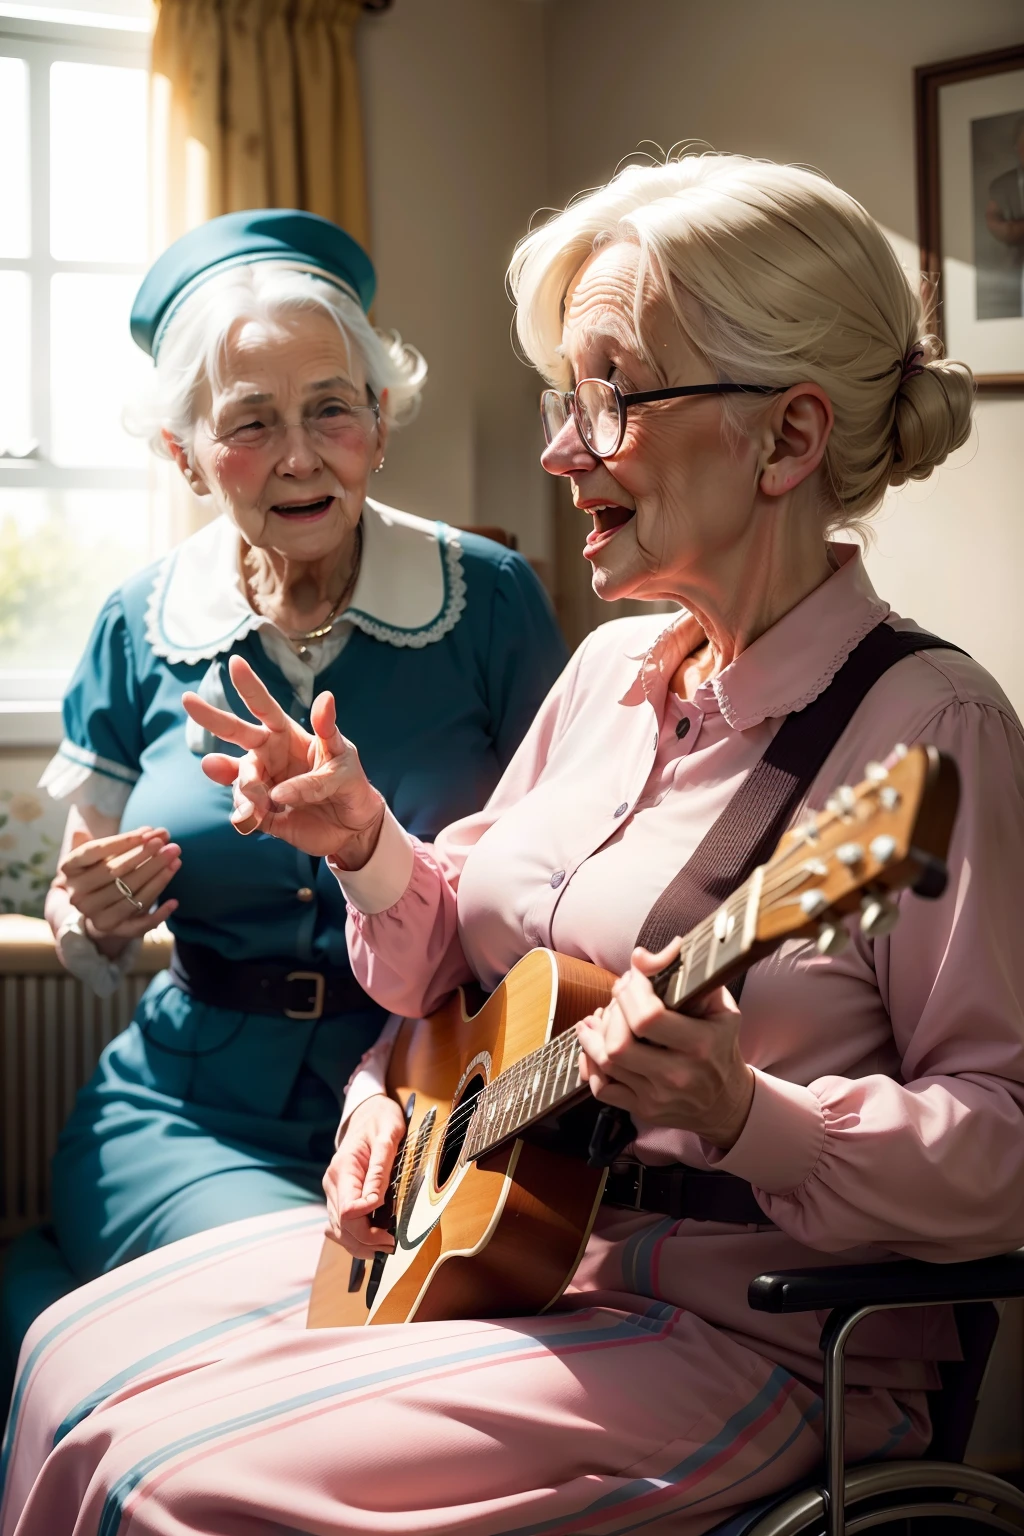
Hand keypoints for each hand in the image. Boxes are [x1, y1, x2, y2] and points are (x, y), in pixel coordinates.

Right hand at [56, 826, 180, 940]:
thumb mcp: (99, 852)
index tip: (149, 832)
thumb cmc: (100, 869)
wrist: (95, 905)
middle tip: (169, 844)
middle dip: (146, 856)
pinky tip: (174, 901)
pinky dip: (158, 914)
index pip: (95, 850)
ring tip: (176, 860)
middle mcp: (77, 894)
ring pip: (131, 894)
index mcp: (69, 869)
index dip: (123, 841)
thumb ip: (121, 841)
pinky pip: (138, 925)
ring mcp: (93, 914)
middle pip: (116, 872)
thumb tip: (148, 832)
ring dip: (157, 877)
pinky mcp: (111, 929)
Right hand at [182, 655, 384, 866]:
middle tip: (188, 700)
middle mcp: (268, 756)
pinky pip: (243, 812)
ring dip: (245, 788)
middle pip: (235, 732)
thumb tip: (324, 697)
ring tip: (264, 803)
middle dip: (212, 717)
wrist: (352, 829)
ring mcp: (261, 784)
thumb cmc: (350, 784)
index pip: (264, 707)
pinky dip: (245, 816)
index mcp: (286, 736)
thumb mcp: (345, 756)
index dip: (249, 686)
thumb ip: (328, 733)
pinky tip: (252, 820)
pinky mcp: (260, 814)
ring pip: (239, 779)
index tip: (235, 662)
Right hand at [322, 1095, 405, 1257]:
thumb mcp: (388, 1137)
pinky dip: (354, 1238)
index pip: (347, 1210)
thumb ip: (380, 1170)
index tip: (390, 1228)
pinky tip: (371, 1241)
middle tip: (392, 1245)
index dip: (366, 1224)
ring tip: (385, 1247)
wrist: (368, 1112)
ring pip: (338, 1231)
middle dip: (367, 1241)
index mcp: (343, 1168)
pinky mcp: (338, 1196)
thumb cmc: (381, 1121)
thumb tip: (374, 1203)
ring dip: (360, 1245)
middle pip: (342, 1225)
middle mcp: (332, 1183)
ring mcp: (333, 1191)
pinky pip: (340, 1225)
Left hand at [575, 942, 754, 1149]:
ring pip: (606, 1062)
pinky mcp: (643, 1110)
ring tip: (598, 1016)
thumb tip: (640, 956)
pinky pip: (602, 1089)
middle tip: (617, 997)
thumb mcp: (720, 1007)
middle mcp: (678, 1074)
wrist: (727, 1102)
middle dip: (612, 1012)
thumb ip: (686, 975)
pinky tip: (593, 1045)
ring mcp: (658, 1096)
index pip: (648, 1017)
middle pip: (620, 1043)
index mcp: (700, 1044)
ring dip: (594, 1034)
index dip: (630, 991)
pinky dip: (590, 1064)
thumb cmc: (720, 1045)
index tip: (632, 978)